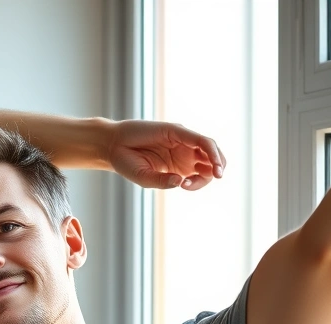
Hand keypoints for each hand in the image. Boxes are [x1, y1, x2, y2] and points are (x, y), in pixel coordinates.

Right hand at [107, 120, 225, 190]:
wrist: (112, 146)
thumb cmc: (128, 164)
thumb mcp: (146, 178)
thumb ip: (163, 182)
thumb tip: (181, 181)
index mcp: (179, 166)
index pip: (201, 174)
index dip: (200, 183)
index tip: (184, 186)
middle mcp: (184, 153)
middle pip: (211, 162)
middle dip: (215, 172)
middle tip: (210, 179)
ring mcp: (181, 141)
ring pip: (210, 149)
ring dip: (218, 161)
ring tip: (217, 173)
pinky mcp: (177, 131)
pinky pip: (201, 141)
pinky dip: (210, 151)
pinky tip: (214, 163)